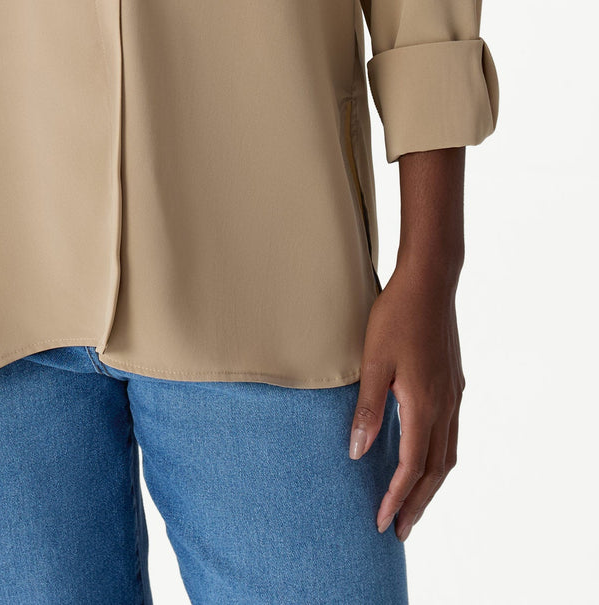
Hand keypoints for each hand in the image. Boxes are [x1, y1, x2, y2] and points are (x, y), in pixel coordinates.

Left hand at [348, 263, 464, 541]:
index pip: (412, 467)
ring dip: (431, 485)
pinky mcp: (453, 383)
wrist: (430, 282)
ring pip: (448, 454)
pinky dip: (439, 458)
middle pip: (436, 471)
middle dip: (417, 503)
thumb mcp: (373, 361)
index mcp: (424, 405)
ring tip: (413, 504)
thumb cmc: (396, 316)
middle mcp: (445, 406)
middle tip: (401, 530)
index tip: (382, 522)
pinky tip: (427, 458)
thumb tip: (358, 452)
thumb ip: (368, 409)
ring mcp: (453, 394)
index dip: (396, 497)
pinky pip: (451, 434)